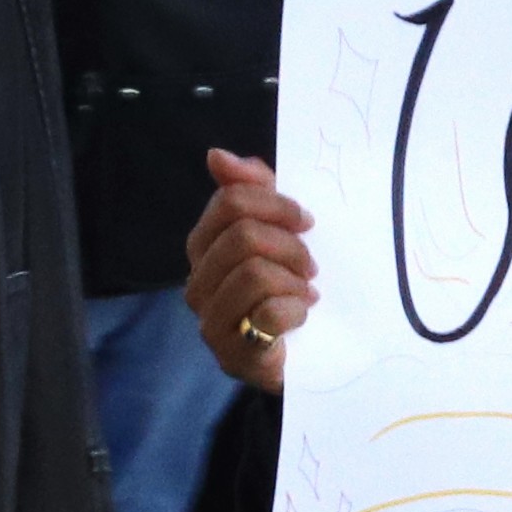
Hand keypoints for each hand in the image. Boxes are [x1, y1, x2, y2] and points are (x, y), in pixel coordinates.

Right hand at [184, 151, 312, 393]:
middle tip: (311, 265)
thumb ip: (254, 191)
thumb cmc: (293, 288)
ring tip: (307, 293)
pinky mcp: (233, 355)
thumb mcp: (282, 232)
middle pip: (243, 236)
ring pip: (255, 274)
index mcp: (205, 247)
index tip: (306, 221)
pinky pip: (267, 314)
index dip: (275, 204)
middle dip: (290, 246)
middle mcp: (198, 283)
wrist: (313, 356)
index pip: (230, 202)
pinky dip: (296, 311)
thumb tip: (217, 156)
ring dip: (294, 281)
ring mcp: (210, 321)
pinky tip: (303, 317)